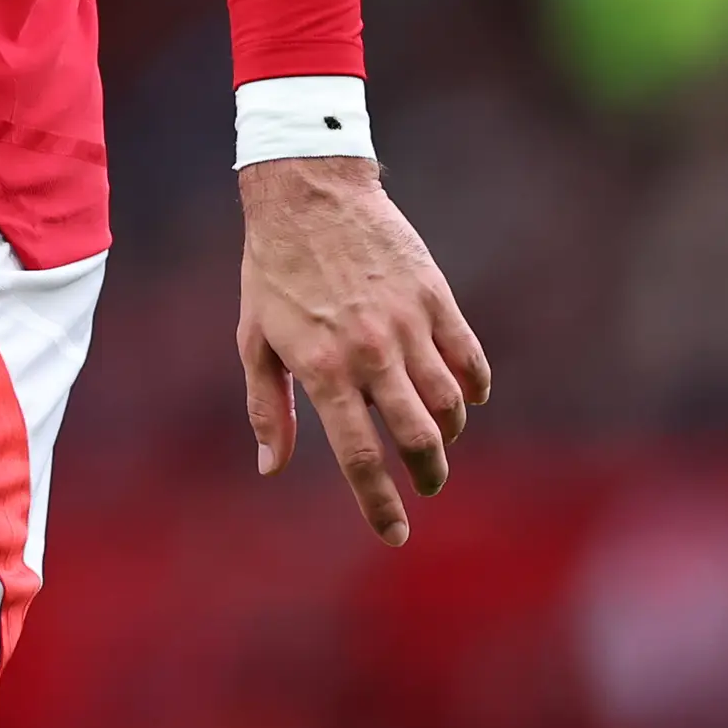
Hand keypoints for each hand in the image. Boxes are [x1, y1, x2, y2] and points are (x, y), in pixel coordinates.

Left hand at [234, 157, 490, 546]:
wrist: (308, 192)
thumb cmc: (272, 269)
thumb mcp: (254, 337)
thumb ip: (266, 406)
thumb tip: (270, 466)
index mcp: (322, 368)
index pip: (359, 456)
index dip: (379, 503)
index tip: (395, 535)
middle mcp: (370, 353)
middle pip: (420, 438)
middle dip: (427, 475)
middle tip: (426, 484)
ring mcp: (408, 325)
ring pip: (450, 404)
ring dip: (450, 434)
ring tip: (438, 440)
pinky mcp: (436, 298)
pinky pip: (469, 359)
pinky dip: (473, 387)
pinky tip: (464, 397)